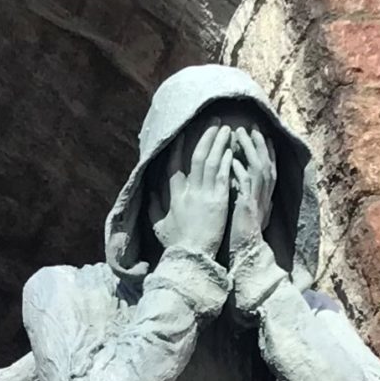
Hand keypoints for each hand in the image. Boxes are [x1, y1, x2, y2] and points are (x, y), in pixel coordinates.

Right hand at [151, 123, 233, 259]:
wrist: (192, 258)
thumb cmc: (177, 246)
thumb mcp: (159, 227)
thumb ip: (153, 208)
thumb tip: (149, 194)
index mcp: (174, 196)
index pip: (174, 166)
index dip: (178, 148)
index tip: (183, 133)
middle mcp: (189, 191)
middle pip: (197, 157)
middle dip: (205, 137)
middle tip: (213, 122)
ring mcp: (204, 195)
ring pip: (211, 162)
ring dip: (218, 143)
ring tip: (225, 128)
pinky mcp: (219, 201)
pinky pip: (223, 175)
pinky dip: (226, 161)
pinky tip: (230, 149)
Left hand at [227, 124, 275, 259]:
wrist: (247, 257)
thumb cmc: (245, 238)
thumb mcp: (250, 214)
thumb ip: (250, 199)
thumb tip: (249, 187)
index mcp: (265, 197)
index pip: (268, 168)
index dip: (266, 150)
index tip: (260, 134)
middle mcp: (265, 196)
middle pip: (267, 163)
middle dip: (260, 143)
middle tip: (252, 126)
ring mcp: (259, 201)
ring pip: (259, 168)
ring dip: (250, 150)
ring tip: (239, 133)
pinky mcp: (249, 208)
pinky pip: (247, 184)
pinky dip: (240, 171)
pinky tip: (231, 160)